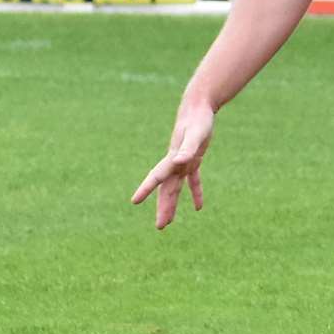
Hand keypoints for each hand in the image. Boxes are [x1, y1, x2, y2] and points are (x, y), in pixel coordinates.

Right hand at [131, 101, 214, 229]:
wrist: (199, 107)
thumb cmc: (198, 120)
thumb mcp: (196, 134)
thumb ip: (188, 148)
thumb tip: (180, 161)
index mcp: (172, 158)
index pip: (157, 177)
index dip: (146, 189)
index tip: (134, 201)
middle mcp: (175, 163)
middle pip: (166, 189)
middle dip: (163, 207)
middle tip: (160, 226)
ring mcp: (183, 162)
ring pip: (176, 188)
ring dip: (172, 204)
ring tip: (168, 222)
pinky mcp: (194, 159)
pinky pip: (193, 180)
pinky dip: (195, 192)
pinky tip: (198, 207)